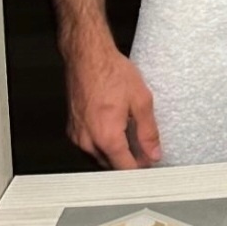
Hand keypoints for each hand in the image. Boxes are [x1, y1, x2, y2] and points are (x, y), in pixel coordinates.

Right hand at [62, 30, 161, 168]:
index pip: (125, 169)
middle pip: (111, 166)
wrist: (87, 56)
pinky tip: (114, 130)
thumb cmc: (111, 72)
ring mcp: (77, 136)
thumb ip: (148, 131)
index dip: (141, 169)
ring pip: (99, 157)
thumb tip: (154, 152)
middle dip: (129, 161)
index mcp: (107, 137)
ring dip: (115, 154)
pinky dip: (103, 144)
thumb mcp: (141, 100)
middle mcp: (88, 141)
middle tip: (145, 149)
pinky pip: (89, 146)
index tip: (150, 163)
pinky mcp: (72, 128)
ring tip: (130, 137)